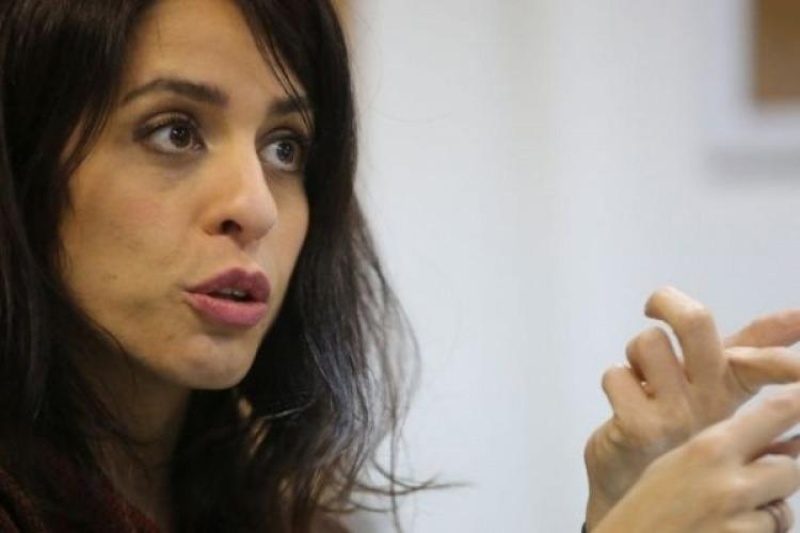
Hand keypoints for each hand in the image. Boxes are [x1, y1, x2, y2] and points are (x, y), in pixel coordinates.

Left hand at [584, 287, 799, 528]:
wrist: (633, 488)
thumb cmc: (677, 431)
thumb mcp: (722, 391)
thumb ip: (754, 348)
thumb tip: (796, 315)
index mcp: (731, 391)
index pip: (763, 359)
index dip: (773, 350)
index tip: (785, 358)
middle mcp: (708, 402)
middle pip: (695, 323)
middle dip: (669, 301)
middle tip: (655, 305)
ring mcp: (674, 415)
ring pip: (647, 342)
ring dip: (637, 355)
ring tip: (643, 381)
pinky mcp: (637, 427)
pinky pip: (616, 374)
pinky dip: (616, 381)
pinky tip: (626, 405)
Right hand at [594, 383, 799, 532]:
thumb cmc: (647, 506)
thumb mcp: (676, 464)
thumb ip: (729, 449)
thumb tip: (790, 443)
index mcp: (708, 448)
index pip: (776, 412)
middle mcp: (728, 481)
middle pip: (791, 468)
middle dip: (779, 475)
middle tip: (747, 483)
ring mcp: (738, 521)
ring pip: (783, 509)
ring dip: (766, 512)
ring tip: (725, 515)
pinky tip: (722, 531)